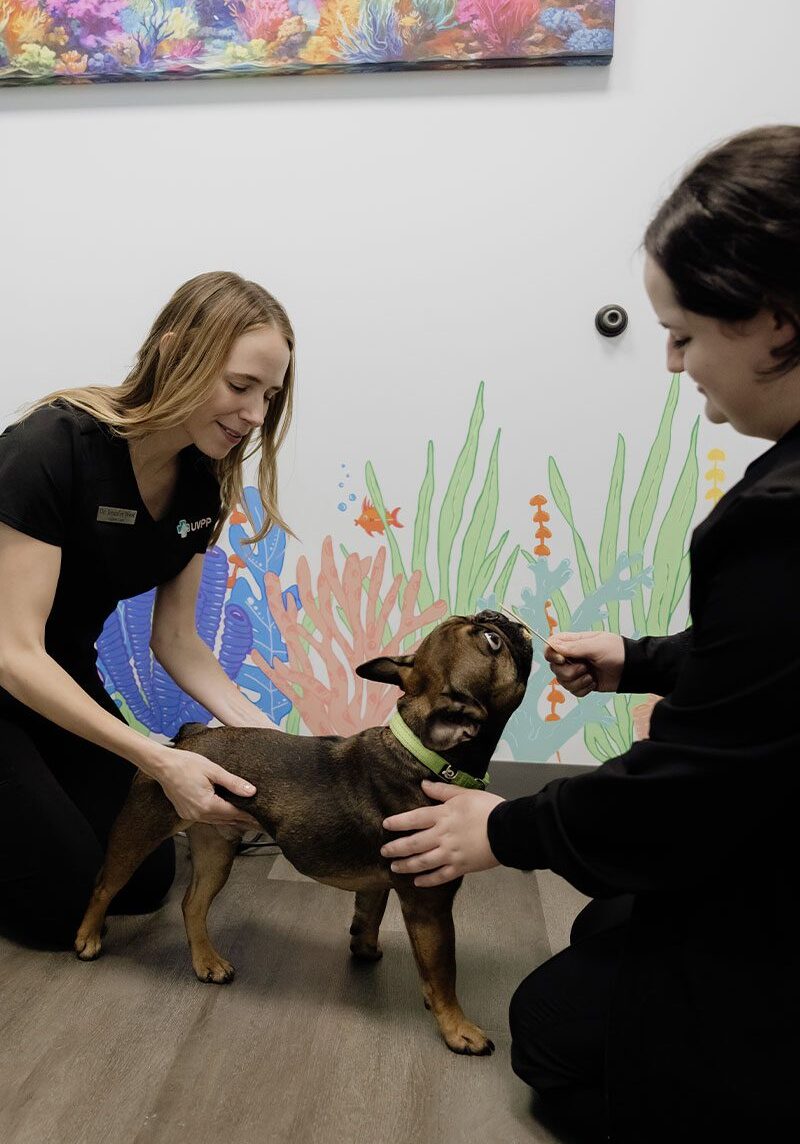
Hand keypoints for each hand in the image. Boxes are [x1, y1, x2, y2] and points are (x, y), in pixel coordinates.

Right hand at [156, 749, 260, 830]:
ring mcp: (191, 815)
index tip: (262, 818)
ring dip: (231, 820)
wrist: (162, 765)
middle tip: (259, 822)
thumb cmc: (186, 764)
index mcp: (207, 805)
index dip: (249, 816)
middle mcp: (199, 814)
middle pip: (226, 820)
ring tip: (247, 820)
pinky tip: (226, 813)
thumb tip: (251, 792)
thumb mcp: (213, 770)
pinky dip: (219, 817)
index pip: (234, 813)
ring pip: (217, 821)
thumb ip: (233, 783)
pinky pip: (207, 818)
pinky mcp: (186, 813)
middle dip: (243, 820)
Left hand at [381, 780, 504, 887]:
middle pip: (414, 843)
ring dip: (406, 865)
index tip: (386, 825)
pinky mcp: (460, 867)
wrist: (508, 830)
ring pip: (423, 862)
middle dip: (396, 848)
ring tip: (395, 867)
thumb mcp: (464, 794)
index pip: (414, 819)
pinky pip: (440, 876)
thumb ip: (442, 791)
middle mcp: (442, 836)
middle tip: (384, 851)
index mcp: (443, 816)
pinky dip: (428, 880)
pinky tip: (418, 882)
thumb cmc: (487, 808)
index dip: (398, 822)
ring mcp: (450, 854)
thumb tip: (423, 784)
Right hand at [544, 630, 624, 695]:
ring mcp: (577, 671)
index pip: (550, 646)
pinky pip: (573, 691)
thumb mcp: (596, 646)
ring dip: (578, 682)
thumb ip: (573, 647)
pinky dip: (583, 689)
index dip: (551, 654)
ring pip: (562, 681)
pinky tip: (594, 683)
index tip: (561, 659)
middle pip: (554, 668)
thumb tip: (553, 645)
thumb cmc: (617, 652)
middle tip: (585, 668)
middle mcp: (572, 657)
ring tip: (592, 676)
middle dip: (569, 672)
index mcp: (573, 643)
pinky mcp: (582, 683)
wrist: (632, 669)